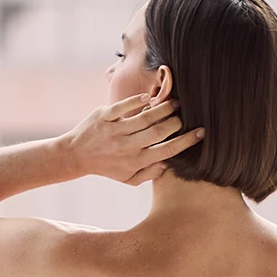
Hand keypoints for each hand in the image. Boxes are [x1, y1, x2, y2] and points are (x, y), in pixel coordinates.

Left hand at [63, 94, 204, 187]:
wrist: (76, 155)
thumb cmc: (107, 167)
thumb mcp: (128, 179)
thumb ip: (149, 174)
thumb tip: (168, 164)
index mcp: (136, 162)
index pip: (166, 151)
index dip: (185, 142)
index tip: (200, 133)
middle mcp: (127, 146)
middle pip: (158, 132)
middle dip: (176, 122)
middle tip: (184, 115)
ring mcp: (115, 130)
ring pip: (145, 117)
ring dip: (163, 108)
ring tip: (175, 102)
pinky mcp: (104, 116)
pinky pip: (124, 106)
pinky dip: (139, 100)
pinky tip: (150, 98)